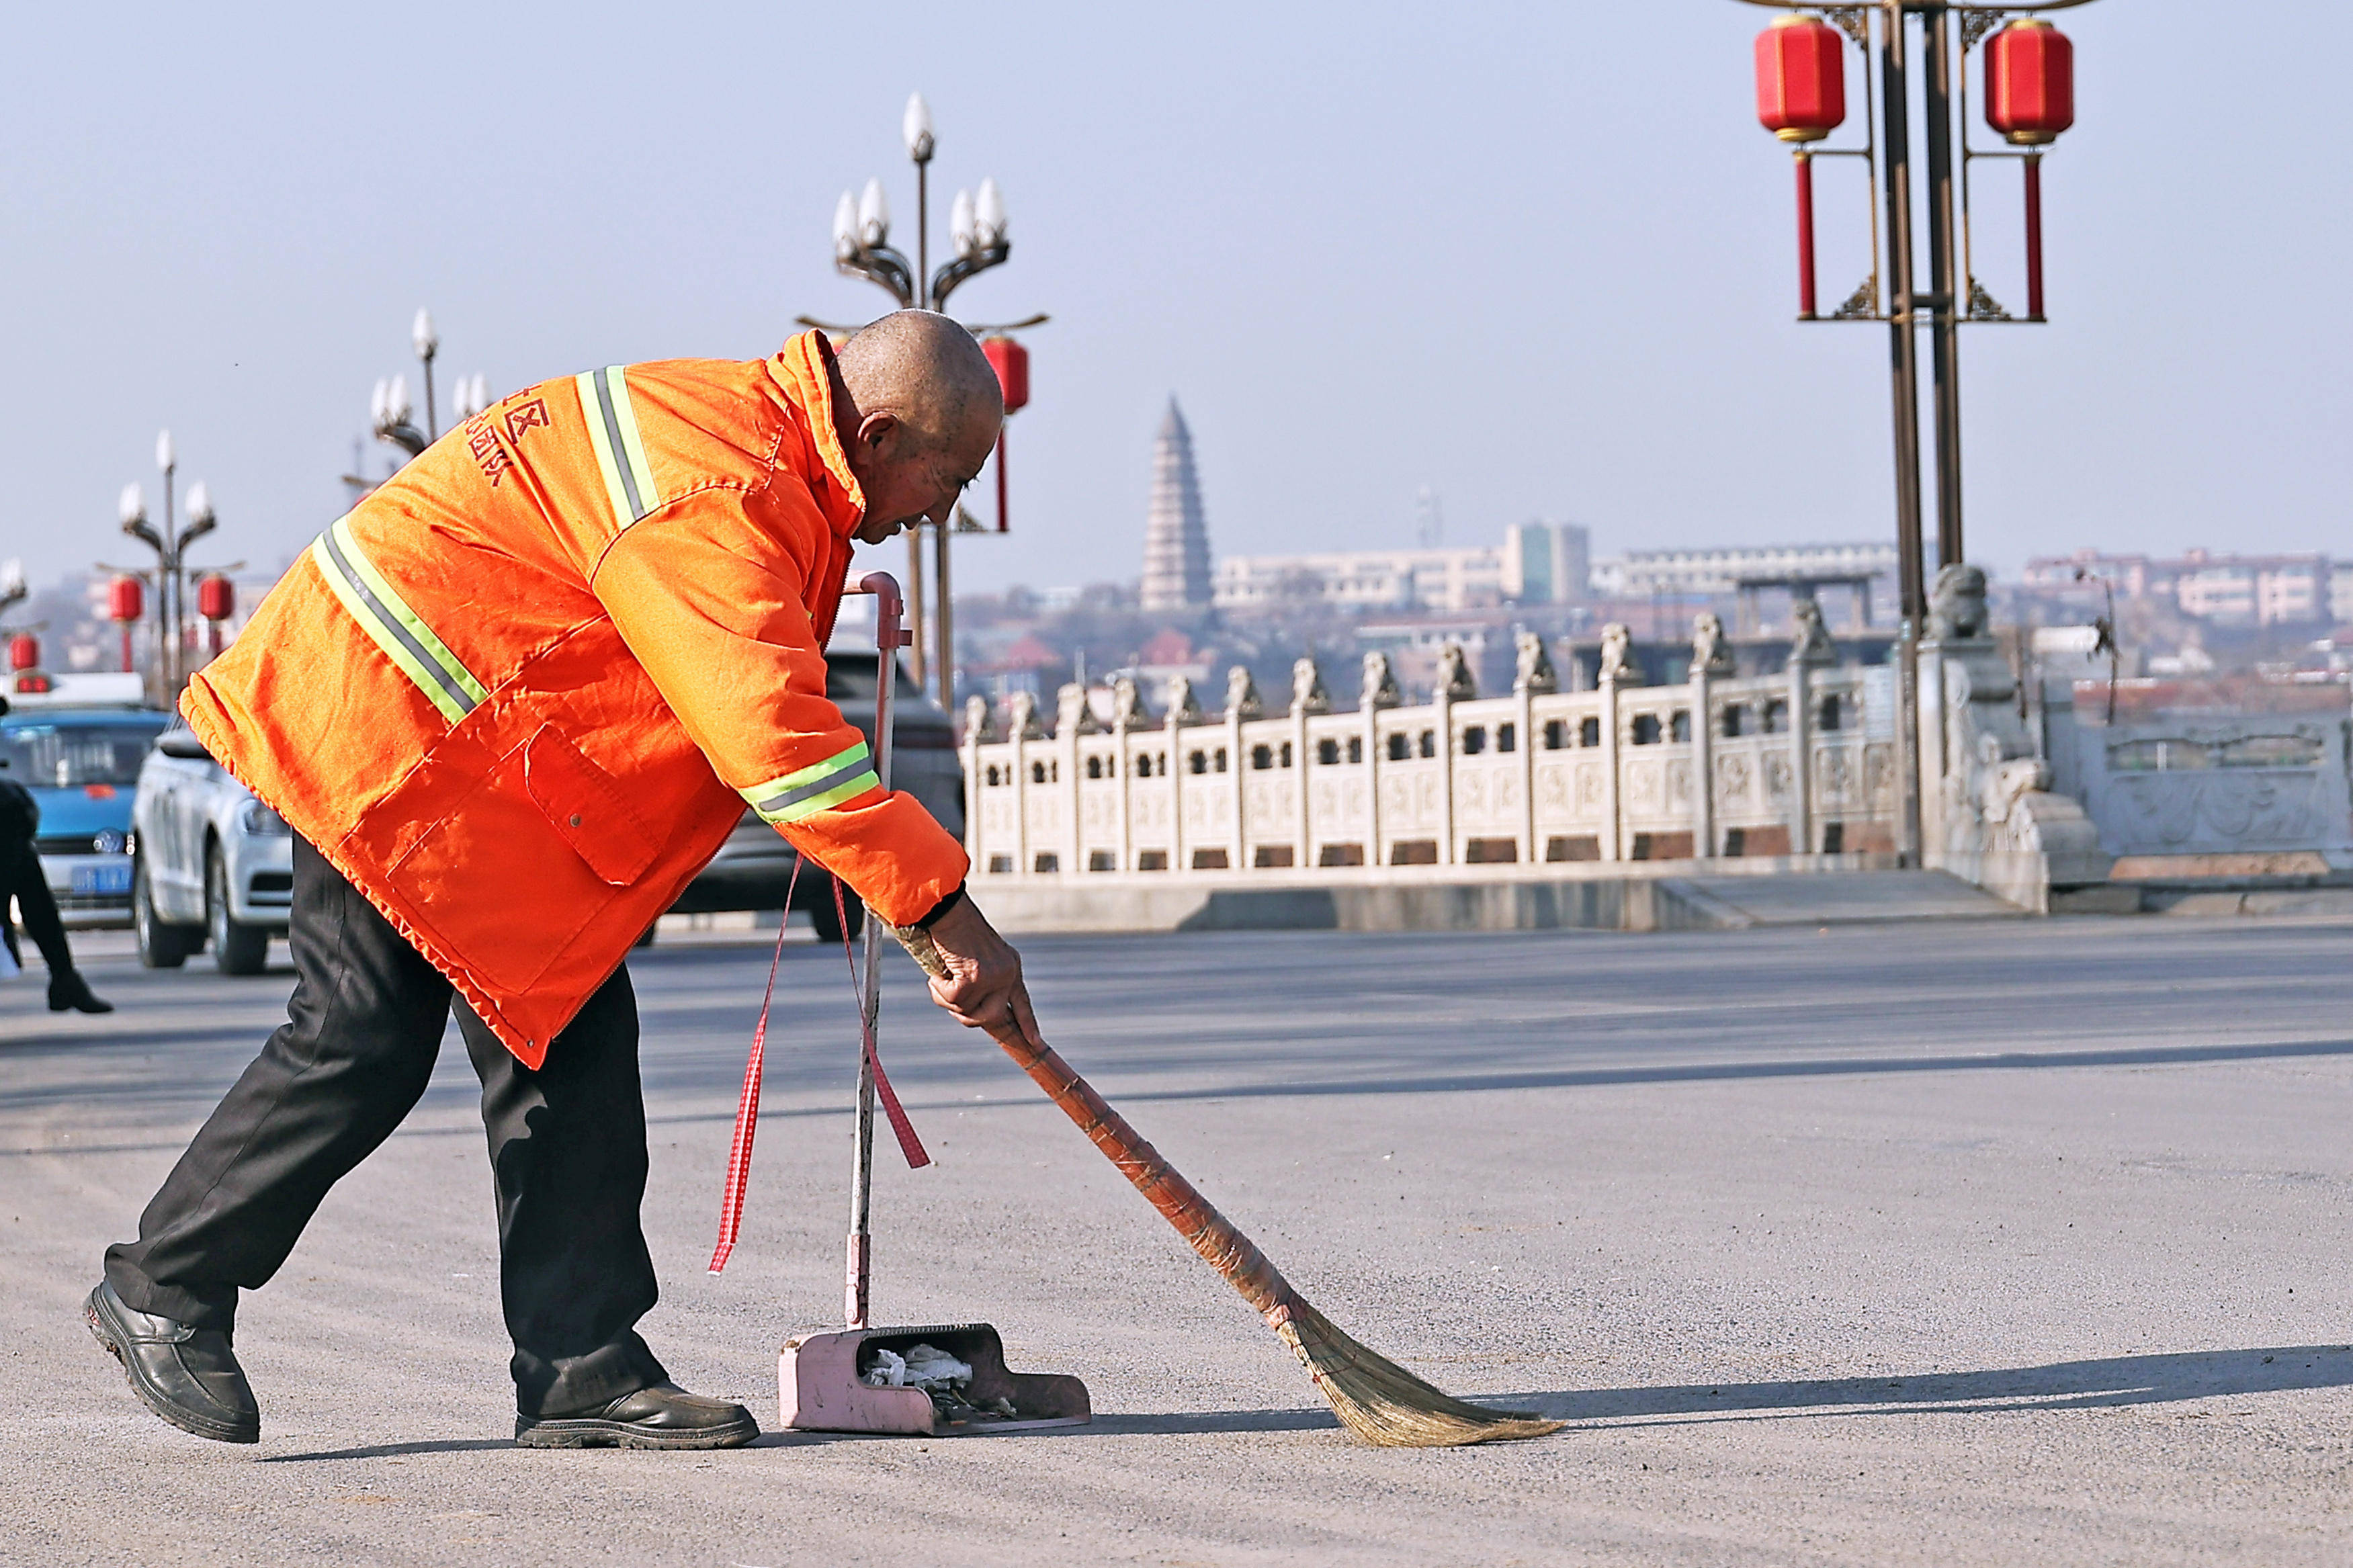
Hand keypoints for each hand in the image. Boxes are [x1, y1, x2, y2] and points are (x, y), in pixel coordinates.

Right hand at [918, 895, 1042, 1049]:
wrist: (948, 909)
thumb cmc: (955, 929)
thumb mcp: (975, 956)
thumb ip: (979, 979)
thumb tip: (967, 1008)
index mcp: (1011, 966)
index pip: (1022, 1001)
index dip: (1028, 1023)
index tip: (1035, 1043)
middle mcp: (1007, 973)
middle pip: (992, 1017)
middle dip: (968, 1017)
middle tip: (951, 1002)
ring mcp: (993, 977)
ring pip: (966, 1010)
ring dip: (946, 998)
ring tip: (940, 975)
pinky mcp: (975, 978)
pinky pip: (952, 1000)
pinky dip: (939, 989)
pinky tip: (937, 972)